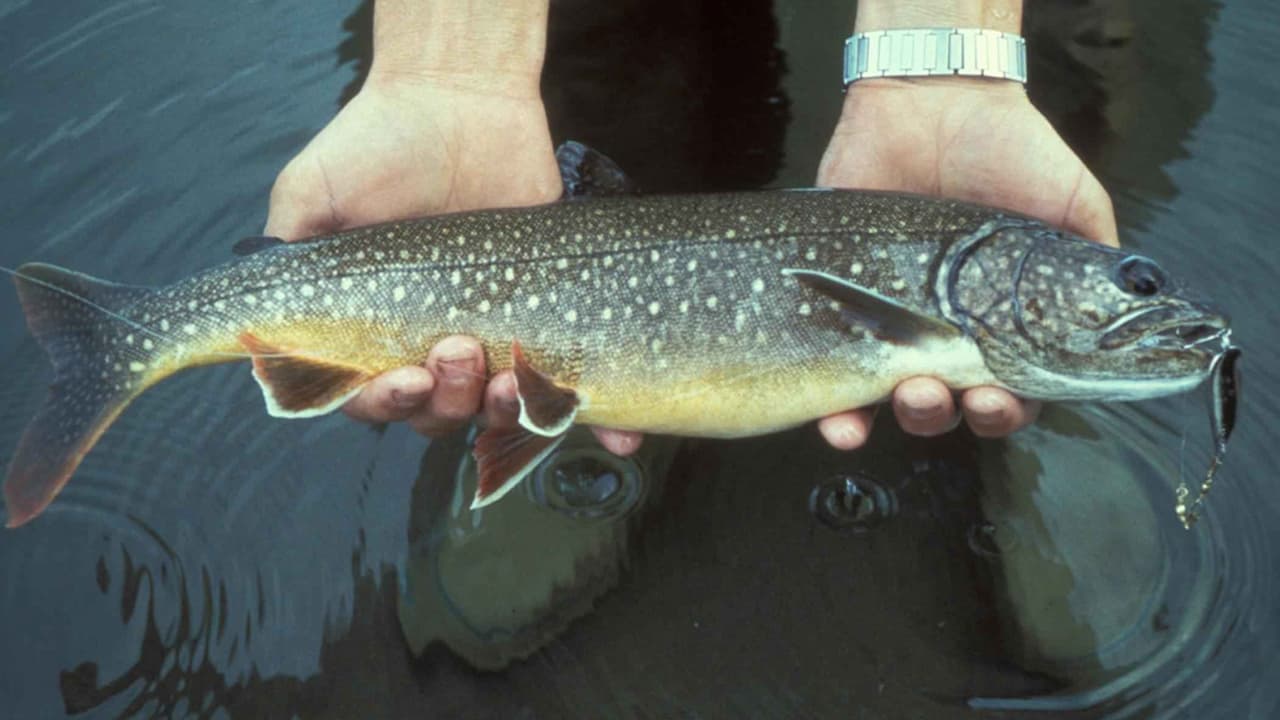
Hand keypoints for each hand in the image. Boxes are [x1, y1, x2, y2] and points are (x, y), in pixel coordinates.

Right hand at [263, 75, 642, 454]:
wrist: (460, 99)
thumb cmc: (375, 145)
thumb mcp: (309, 196)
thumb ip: (286, 261)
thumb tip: (256, 332)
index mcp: (375, 331)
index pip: (372, 399)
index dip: (385, 405)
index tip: (404, 377)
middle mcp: (433, 341)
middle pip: (440, 414)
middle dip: (449, 399)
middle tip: (459, 347)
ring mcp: (497, 333)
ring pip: (502, 409)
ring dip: (507, 409)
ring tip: (510, 372)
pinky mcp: (556, 319)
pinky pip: (577, 383)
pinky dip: (602, 418)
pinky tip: (623, 435)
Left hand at [814, 77, 1118, 447]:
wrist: (932, 103)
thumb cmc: (1011, 152)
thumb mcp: (1073, 205)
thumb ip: (1099, 266)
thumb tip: (1127, 324)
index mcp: (1001, 326)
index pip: (1007, 394)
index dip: (1004, 413)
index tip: (996, 400)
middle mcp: (944, 334)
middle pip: (948, 408)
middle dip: (946, 414)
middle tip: (946, 392)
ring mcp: (887, 324)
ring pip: (890, 401)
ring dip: (903, 413)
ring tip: (908, 391)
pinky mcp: (836, 307)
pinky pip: (830, 376)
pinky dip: (834, 414)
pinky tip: (839, 423)